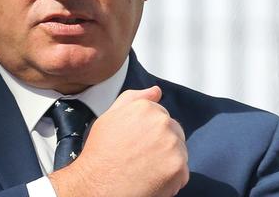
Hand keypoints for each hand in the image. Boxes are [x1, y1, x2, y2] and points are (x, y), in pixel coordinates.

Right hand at [49, 86, 188, 196]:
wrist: (95, 186)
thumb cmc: (100, 154)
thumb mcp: (110, 117)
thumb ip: (134, 99)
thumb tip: (156, 91)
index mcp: (147, 108)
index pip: (163, 118)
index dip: (151, 134)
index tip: (140, 144)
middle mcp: (162, 122)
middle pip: (174, 133)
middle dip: (163, 146)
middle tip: (142, 159)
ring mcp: (171, 145)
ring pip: (180, 153)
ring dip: (168, 162)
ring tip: (145, 170)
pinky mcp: (177, 167)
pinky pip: (183, 173)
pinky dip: (171, 180)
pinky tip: (152, 181)